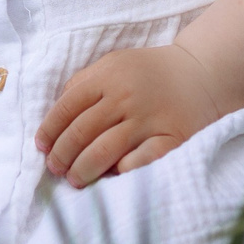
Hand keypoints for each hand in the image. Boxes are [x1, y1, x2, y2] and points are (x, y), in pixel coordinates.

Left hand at [35, 43, 224, 187]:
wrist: (202, 72)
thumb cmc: (150, 72)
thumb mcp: (114, 64)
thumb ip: (85, 82)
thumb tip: (57, 111)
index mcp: (107, 77)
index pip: (67, 107)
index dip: (50, 130)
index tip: (41, 148)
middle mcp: (125, 98)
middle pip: (82, 132)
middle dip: (62, 155)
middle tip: (55, 169)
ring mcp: (149, 119)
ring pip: (105, 150)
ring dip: (84, 169)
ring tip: (74, 180)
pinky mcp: (172, 137)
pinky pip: (143, 160)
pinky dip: (124, 170)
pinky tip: (112, 176)